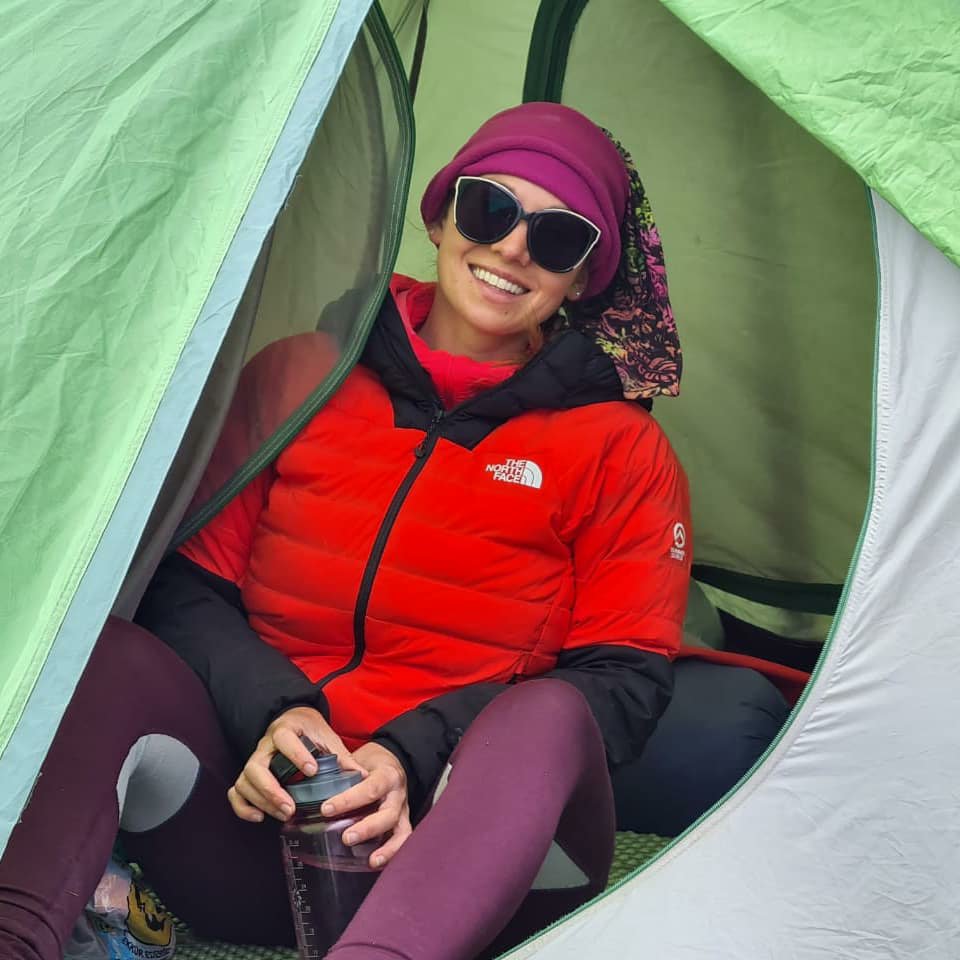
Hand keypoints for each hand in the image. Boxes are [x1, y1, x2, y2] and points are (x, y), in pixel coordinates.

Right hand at [228, 706, 362, 823]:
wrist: (293, 719)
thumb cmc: (311, 730)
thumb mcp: (327, 737)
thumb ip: (342, 756)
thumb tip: (362, 776)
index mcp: (286, 730)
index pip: (284, 738)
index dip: (296, 754)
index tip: (312, 771)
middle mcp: (265, 745)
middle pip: (256, 766)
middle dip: (272, 790)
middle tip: (291, 808)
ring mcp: (255, 760)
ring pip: (245, 781)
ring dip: (262, 801)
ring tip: (284, 815)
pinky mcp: (249, 775)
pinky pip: (236, 792)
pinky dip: (243, 807)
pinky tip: (259, 818)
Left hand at [321, 742, 411, 869]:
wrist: (391, 763)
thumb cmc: (372, 763)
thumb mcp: (359, 758)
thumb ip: (342, 768)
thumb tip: (314, 776)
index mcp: (387, 776)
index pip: (370, 788)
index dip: (349, 800)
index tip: (327, 809)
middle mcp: (398, 795)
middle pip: (388, 814)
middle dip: (368, 828)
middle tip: (346, 838)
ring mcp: (402, 811)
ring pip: (401, 832)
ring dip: (387, 848)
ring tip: (371, 861)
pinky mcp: (402, 824)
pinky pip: (402, 841)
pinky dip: (391, 854)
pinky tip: (376, 863)